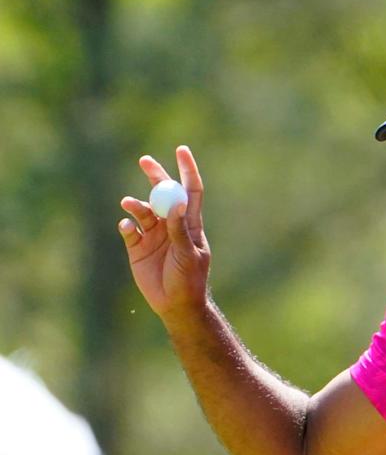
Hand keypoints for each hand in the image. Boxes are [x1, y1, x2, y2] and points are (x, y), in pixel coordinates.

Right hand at [118, 145, 210, 322]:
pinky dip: (126, 224)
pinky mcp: (137, 247)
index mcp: (190, 223)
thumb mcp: (187, 254)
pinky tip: (126, 226)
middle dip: (155, 176)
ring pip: (143, 210)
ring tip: (129, 204)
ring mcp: (154, 235)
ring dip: (135, 204)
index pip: (190, 191)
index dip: (187, 170)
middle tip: (145, 160)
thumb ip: (180, 230)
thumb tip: (178, 203)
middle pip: (163, 194)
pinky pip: (129, 229)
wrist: (175, 304)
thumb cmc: (189, 280)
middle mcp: (171, 224)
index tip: (181, 150)